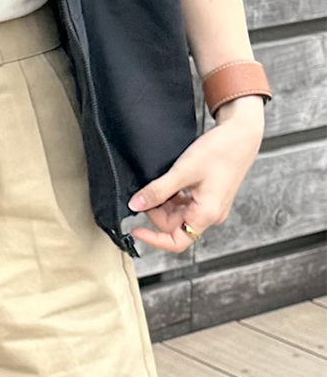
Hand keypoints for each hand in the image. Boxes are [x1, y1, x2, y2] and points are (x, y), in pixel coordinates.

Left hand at [127, 95, 264, 251]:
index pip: (176, 242)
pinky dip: (173, 196)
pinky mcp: (210, 196)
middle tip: (145, 192)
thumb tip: (136, 204)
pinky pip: (186, 203)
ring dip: (164, 202)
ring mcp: (211, 205)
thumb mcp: (182, 171)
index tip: (135, 229)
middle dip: (156, 212)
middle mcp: (211, 214)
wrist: (241, 134)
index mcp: (206, 214)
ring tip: (157, 183)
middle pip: (174, 225)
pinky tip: (168, 181)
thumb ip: (157, 190)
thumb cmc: (220, 151)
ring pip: (179, 213)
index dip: (153, 239)